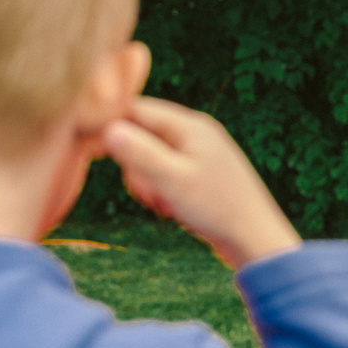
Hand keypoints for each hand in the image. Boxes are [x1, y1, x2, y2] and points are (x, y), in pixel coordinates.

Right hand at [101, 97, 301, 269]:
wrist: (255, 239)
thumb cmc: (217, 208)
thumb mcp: (172, 180)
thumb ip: (139, 153)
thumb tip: (108, 127)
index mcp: (190, 126)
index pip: (137, 109)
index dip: (111, 126)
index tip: (92, 151)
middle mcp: (195, 133)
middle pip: (141, 135)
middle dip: (135, 166)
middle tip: (150, 192)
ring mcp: (198, 153)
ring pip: (151, 158)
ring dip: (147, 183)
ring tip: (164, 204)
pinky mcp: (199, 174)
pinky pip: (165, 174)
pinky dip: (161, 191)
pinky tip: (171, 210)